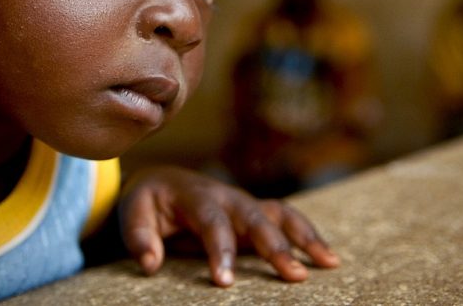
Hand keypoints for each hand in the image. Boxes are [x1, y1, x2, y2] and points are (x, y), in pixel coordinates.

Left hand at [118, 165, 339, 286]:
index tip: (224, 282)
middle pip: (254, 217)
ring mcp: (243, 202)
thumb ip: (138, 237)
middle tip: (294, 276)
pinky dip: (308, 235)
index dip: (219, 250)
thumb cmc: (148, 203)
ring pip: (278, 214)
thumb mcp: (132, 213)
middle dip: (274, 246)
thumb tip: (150, 264)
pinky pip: (286, 219)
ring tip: (329, 264)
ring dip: (304, 236)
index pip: (211, 222)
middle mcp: (225, 195)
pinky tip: (329, 258)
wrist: (161, 181)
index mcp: (195, 194)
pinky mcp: (255, 212)